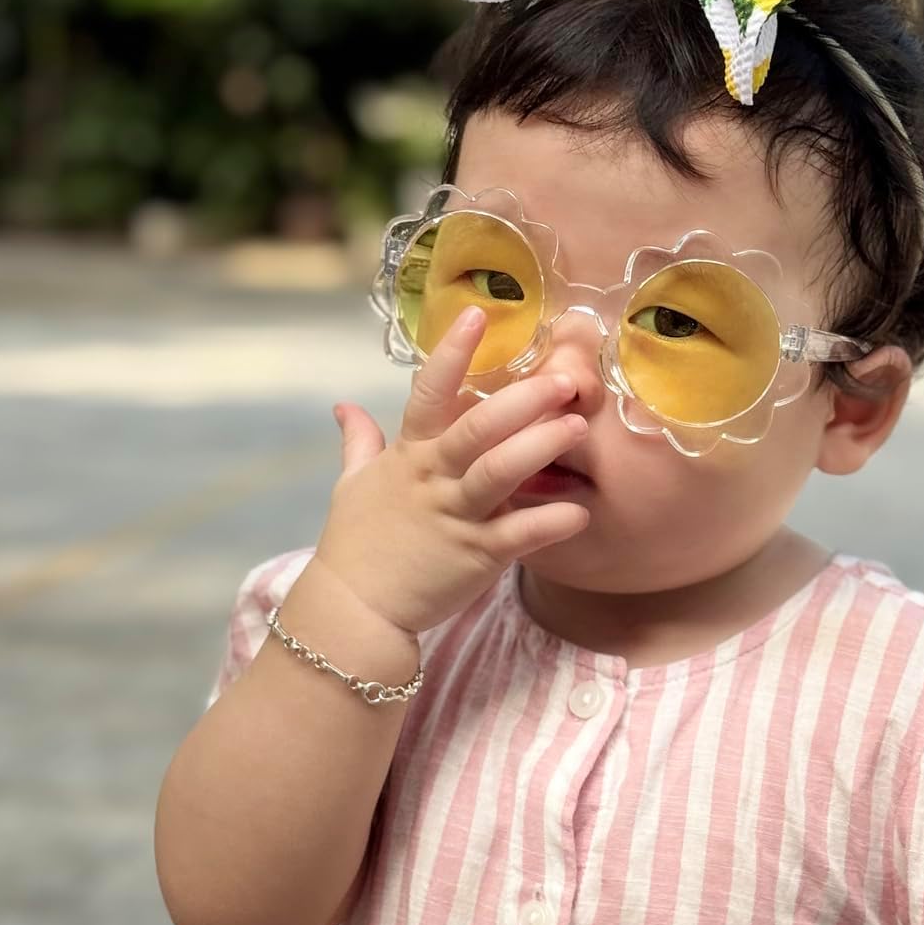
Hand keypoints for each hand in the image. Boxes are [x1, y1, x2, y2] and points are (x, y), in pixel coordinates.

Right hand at [312, 305, 588, 635]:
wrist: (354, 610)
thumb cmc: (357, 543)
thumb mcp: (352, 485)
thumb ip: (358, 441)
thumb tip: (343, 405)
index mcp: (410, 454)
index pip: (429, 392)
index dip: (452, 353)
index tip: (476, 314)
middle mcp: (434, 479)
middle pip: (478, 429)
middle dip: (522, 400)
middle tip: (563, 378)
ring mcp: (456, 517)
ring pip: (499, 473)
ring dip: (541, 448)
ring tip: (577, 427)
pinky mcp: (475, 557)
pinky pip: (517, 536)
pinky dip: (549, 523)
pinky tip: (580, 511)